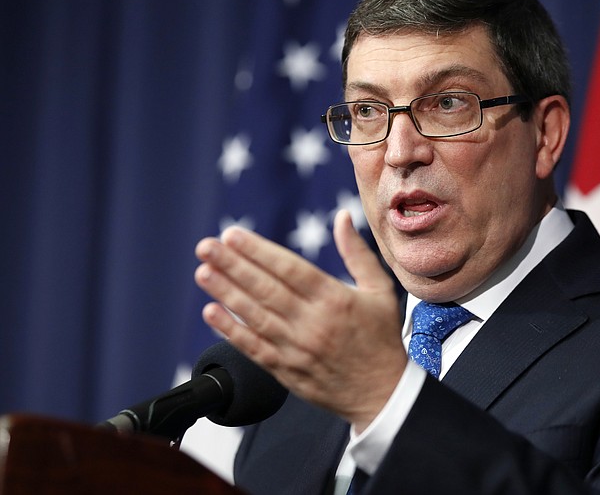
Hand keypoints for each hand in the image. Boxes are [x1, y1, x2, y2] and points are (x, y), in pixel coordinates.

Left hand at [194, 210, 406, 431]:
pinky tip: (211, 312)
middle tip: (206, 246)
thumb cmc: (381, 338)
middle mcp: (313, 322)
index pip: (289, 268)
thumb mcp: (380, 290)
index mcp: (335, 299)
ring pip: (254, 316)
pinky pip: (253, 348)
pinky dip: (230, 331)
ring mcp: (297, 348)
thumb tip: (341, 217)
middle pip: (265, 289)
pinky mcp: (286, 371)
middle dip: (233, 265)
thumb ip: (357, 253)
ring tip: (203, 272)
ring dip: (225, 292)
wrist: (382, 395)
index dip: (258, 251)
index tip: (233, 235)